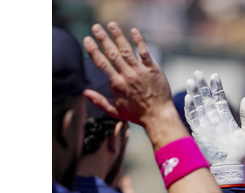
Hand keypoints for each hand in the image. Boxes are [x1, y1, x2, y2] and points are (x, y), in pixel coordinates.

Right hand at [83, 22, 186, 146]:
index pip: (102, 63)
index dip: (94, 51)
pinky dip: (139, 41)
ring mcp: (140, 71)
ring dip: (118, 37)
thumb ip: (99, 101)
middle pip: (113, 54)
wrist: (159, 116)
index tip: (87, 40)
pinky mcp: (153, 69)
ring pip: (127, 50)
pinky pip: (145, 53)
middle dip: (103, 39)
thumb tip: (85, 92)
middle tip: (96, 27)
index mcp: (117, 84)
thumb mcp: (115, 111)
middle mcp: (127, 75)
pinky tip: (134, 31)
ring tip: (111, 25)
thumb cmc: (138, 114)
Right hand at [184, 72, 244, 184]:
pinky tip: (189, 97)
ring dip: (194, 93)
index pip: (219, 98)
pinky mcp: (198, 132)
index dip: (216, 87)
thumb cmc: (241, 153)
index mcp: (225, 118)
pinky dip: (189, 107)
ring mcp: (205, 125)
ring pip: (198, 105)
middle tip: (198, 74)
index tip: (214, 76)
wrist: (230, 168)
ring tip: (191, 81)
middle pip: (206, 99)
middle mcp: (214, 120)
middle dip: (202, 86)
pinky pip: (192, 118)